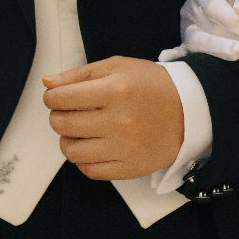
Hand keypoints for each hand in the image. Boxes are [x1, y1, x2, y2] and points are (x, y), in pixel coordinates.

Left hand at [41, 56, 184, 179]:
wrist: (190, 110)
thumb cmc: (152, 86)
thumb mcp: (118, 67)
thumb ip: (80, 74)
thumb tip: (48, 83)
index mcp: (115, 91)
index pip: (61, 99)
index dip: (52, 97)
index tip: (57, 98)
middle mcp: (119, 121)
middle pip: (62, 125)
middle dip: (58, 117)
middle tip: (70, 113)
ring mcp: (125, 148)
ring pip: (71, 151)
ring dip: (69, 140)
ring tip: (81, 131)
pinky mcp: (130, 167)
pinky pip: (90, 171)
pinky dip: (84, 160)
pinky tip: (94, 146)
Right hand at [158, 0, 238, 61]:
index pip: (213, 7)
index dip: (231, 20)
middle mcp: (192, 10)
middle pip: (203, 29)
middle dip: (222, 43)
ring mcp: (190, 30)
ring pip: (198, 45)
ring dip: (219, 52)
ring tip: (237, 55)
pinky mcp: (191, 49)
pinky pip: (187, 56)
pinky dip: (180, 58)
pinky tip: (167, 59)